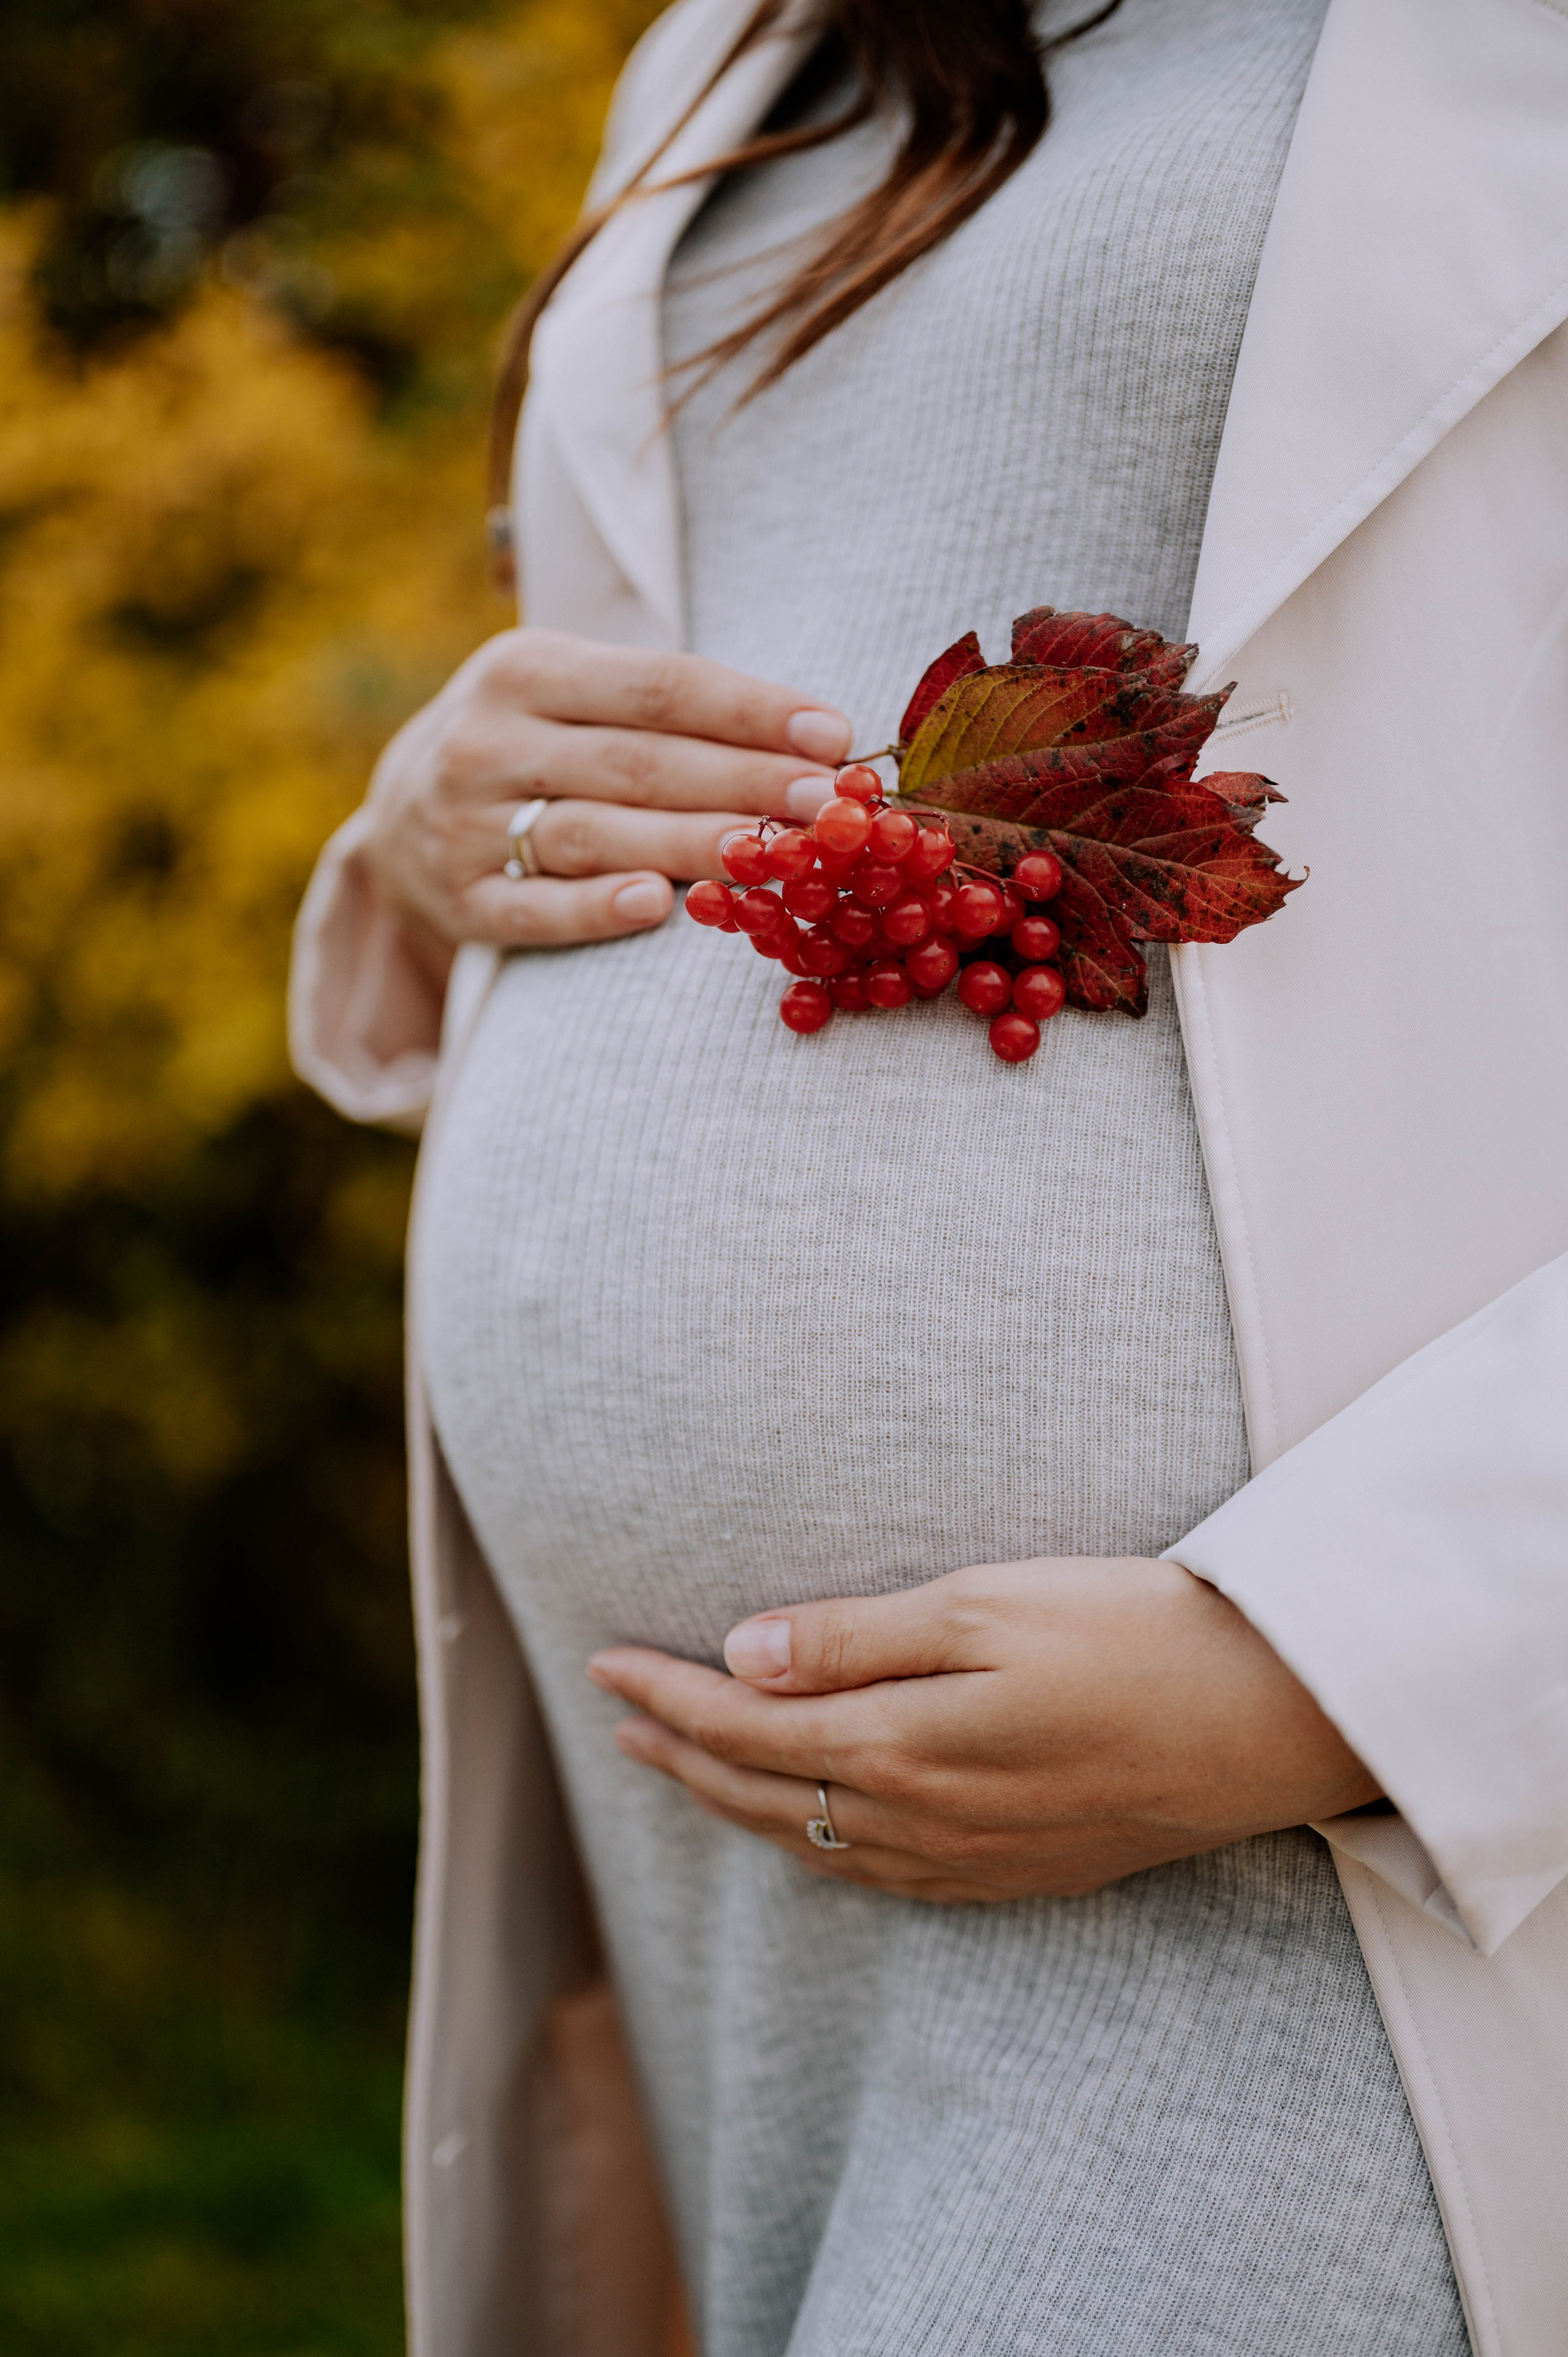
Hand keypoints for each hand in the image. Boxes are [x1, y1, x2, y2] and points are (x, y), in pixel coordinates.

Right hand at [361, 628, 849, 976]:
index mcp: (523, 669)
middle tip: (827, 805)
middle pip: (638, 762)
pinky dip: (596, 908)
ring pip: (595, 833)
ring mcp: (466, 824)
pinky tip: (657, 906)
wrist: (397, 816)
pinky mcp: (462, 901)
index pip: (657, 686)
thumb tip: (809, 739)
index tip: (833, 735)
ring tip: (775, 855)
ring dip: (692, 844)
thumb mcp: (569, 692)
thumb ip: (663, 706)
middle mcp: (486, 741)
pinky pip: (537, 909)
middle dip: (743, 781)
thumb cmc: (529, 744)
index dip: (750, 710)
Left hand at [588, 1558, 1380, 1902]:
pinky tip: (805, 1830)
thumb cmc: (1130, 1635)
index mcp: (900, 1743)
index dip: (665, 1694)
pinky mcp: (1016, 1871)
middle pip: (762, 1792)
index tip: (603, 1664)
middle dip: (679, 1753)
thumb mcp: (984, 1607)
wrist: (1265, 1722)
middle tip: (616, 1719)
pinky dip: (813, 1846)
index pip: (743, 1723)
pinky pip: (876, 1876)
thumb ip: (855, 1637)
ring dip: (734, 1802)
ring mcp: (968, 1858)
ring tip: (682, 1769)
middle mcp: (918, 1818)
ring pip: (812, 1840)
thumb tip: (738, 1651)